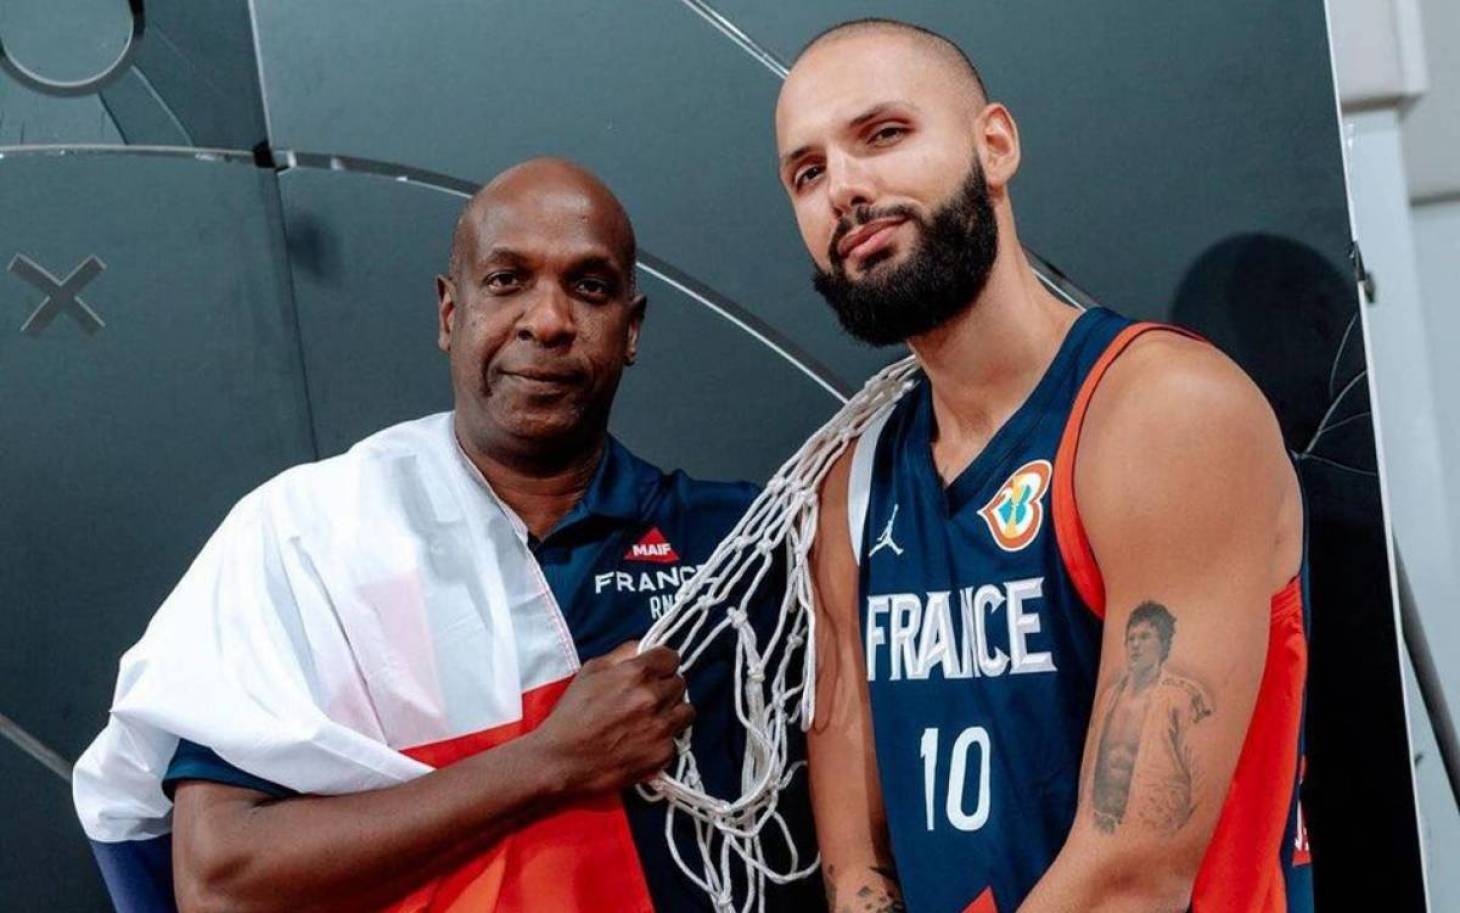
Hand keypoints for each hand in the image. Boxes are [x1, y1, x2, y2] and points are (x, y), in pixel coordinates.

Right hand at [529, 642, 694, 796]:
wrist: (560, 760)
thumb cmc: (571, 715)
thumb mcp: (590, 671)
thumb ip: (622, 654)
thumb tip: (644, 648)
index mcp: (636, 673)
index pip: (671, 657)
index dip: (662, 664)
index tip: (656, 672)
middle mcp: (653, 698)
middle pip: (679, 683)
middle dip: (665, 688)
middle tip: (647, 699)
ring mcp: (661, 727)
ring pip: (686, 712)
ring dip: (672, 713)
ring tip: (652, 720)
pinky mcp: (662, 754)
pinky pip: (676, 740)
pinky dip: (663, 741)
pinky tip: (643, 742)